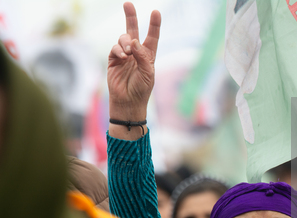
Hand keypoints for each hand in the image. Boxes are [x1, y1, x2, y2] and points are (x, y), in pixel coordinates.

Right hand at [108, 2, 159, 122]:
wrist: (128, 102)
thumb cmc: (142, 89)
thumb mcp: (148, 73)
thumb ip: (142, 56)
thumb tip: (133, 41)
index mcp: (148, 56)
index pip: (152, 37)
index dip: (154, 25)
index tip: (156, 12)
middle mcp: (136, 53)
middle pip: (133, 31)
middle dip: (130, 17)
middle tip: (128, 4)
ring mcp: (124, 56)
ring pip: (123, 39)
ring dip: (125, 42)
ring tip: (128, 53)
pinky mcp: (113, 60)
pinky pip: (115, 48)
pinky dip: (118, 50)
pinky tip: (123, 56)